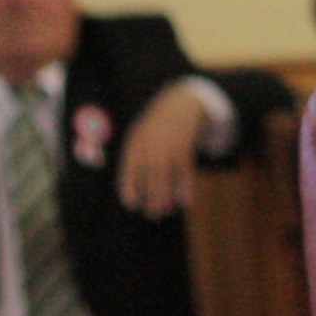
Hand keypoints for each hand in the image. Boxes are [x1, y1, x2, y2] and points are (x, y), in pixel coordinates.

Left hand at [115, 83, 208, 217]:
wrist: (181, 101)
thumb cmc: (157, 124)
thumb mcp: (139, 134)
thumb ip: (135, 157)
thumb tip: (130, 185)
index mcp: (135, 142)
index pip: (128, 169)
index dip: (129, 188)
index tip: (132, 204)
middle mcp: (151, 144)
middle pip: (149, 175)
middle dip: (151, 196)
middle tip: (153, 214)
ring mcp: (169, 144)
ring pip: (166, 174)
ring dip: (166, 195)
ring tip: (166, 211)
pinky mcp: (186, 145)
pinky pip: (185, 169)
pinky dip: (185, 185)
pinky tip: (185, 199)